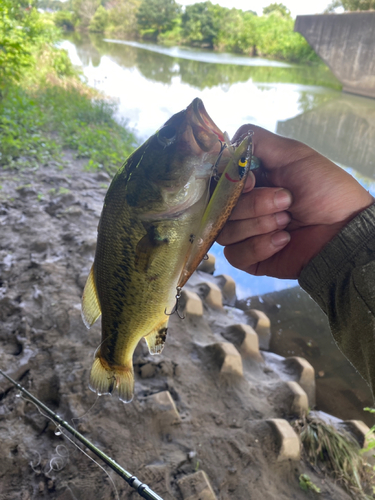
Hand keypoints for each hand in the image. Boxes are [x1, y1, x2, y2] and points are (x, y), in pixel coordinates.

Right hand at [217, 125, 373, 278]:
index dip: (228, 183)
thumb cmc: (325, 189)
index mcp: (249, 183)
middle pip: (219, 208)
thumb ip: (258, 141)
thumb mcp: (293, 155)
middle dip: (255, 205)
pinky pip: (235, 254)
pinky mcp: (250, 259)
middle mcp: (242, 207)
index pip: (216, 182)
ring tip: (287, 222)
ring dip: (259, 225)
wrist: (343, 229)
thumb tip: (229, 140)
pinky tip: (283, 240)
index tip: (252, 182)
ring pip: (224, 232)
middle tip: (286, 202)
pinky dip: (260, 246)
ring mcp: (244, 234)